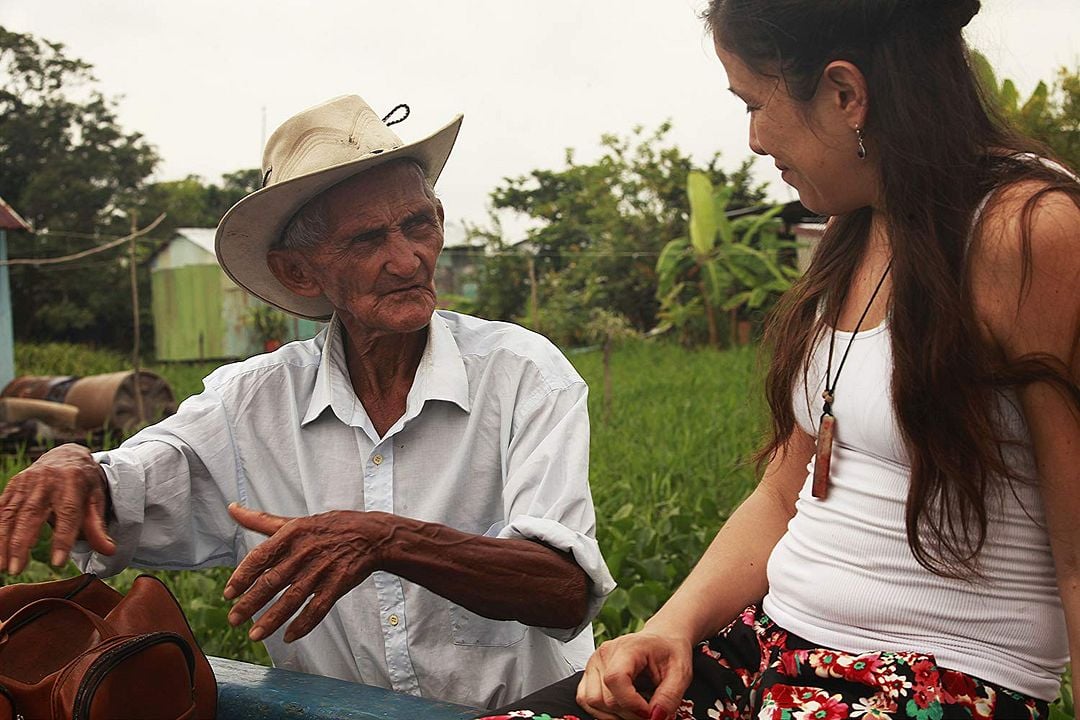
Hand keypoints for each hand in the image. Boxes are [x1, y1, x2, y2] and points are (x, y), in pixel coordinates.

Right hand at [0, 443, 114, 573]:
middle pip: (32, 514)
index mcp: (73, 482)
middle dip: (22, 543)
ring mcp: (26, 482)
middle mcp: (47, 480)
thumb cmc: (84, 484)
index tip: (59, 563)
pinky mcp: (12, 485)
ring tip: (4, 566)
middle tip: (17, 570)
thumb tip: (109, 551)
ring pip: (10, 514)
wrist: (66, 456)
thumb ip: (98, 526)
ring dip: (4, 541)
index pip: (68, 513)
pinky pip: (1, 509)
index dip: (63, 538)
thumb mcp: (96, 499)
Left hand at [224, 503, 393, 642]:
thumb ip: (261, 520)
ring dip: (273, 618)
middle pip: (273, 581)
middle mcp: (306, 552)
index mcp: (292, 534)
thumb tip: (232, 509)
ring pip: (293, 598)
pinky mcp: (338, 583)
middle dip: (251, 603)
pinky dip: (304, 623)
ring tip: (255, 635)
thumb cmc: (329, 528)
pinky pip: (319, 607)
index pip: (261, 556)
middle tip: (234, 619)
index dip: (243, 575)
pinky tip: (289, 636)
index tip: (228, 593)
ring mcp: (323, 569)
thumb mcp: (295, 521)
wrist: (370, 535)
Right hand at [576, 631, 692, 719]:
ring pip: (593, 702)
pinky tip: (623, 706)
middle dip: (630, 713)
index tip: (651, 713)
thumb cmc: (670, 652)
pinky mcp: (589, 675)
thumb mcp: (681, 673)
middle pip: (605, 697)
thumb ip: (669, 697)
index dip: (632, 704)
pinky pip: (587, 701)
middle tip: (650, 711)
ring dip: (616, 714)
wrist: (663, 640)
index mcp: (627, 647)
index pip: (615, 679)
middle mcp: (604, 654)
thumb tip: (656, 717)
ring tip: (636, 707)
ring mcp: (593, 664)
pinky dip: (605, 712)